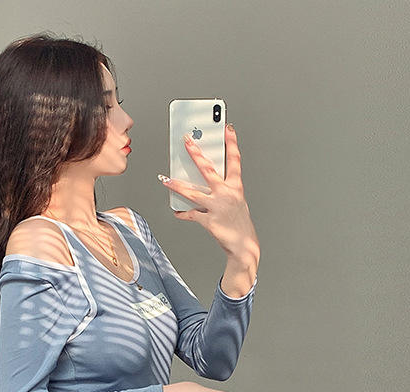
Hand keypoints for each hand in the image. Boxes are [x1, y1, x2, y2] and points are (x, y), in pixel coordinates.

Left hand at [160, 124, 259, 273]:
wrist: (243, 245)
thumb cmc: (238, 221)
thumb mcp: (235, 200)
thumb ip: (221, 188)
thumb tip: (200, 179)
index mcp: (236, 187)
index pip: (234, 160)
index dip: (231, 143)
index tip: (227, 127)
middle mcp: (227, 195)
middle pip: (208, 170)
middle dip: (196, 153)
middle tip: (186, 140)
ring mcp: (217, 207)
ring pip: (192, 192)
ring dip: (177, 185)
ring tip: (166, 179)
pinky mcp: (209, 221)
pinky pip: (190, 215)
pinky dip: (182, 213)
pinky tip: (176, 211)